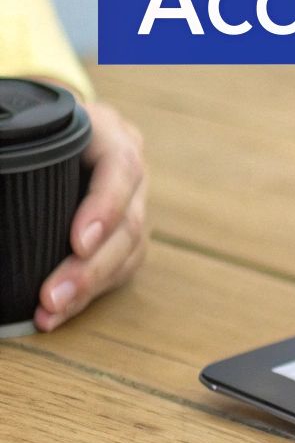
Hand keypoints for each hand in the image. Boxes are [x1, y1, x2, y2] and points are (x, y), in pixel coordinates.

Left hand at [37, 101, 148, 331]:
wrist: (48, 131)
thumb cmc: (25, 131)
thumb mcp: (20, 133)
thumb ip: (5, 155)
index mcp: (106, 133)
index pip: (120, 167)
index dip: (105, 206)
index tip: (79, 242)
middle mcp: (128, 168)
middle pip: (129, 220)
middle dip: (92, 265)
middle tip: (53, 296)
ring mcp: (133, 200)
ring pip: (130, 248)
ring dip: (91, 285)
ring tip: (52, 312)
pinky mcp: (126, 230)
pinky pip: (122, 265)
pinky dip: (92, 292)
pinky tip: (62, 311)